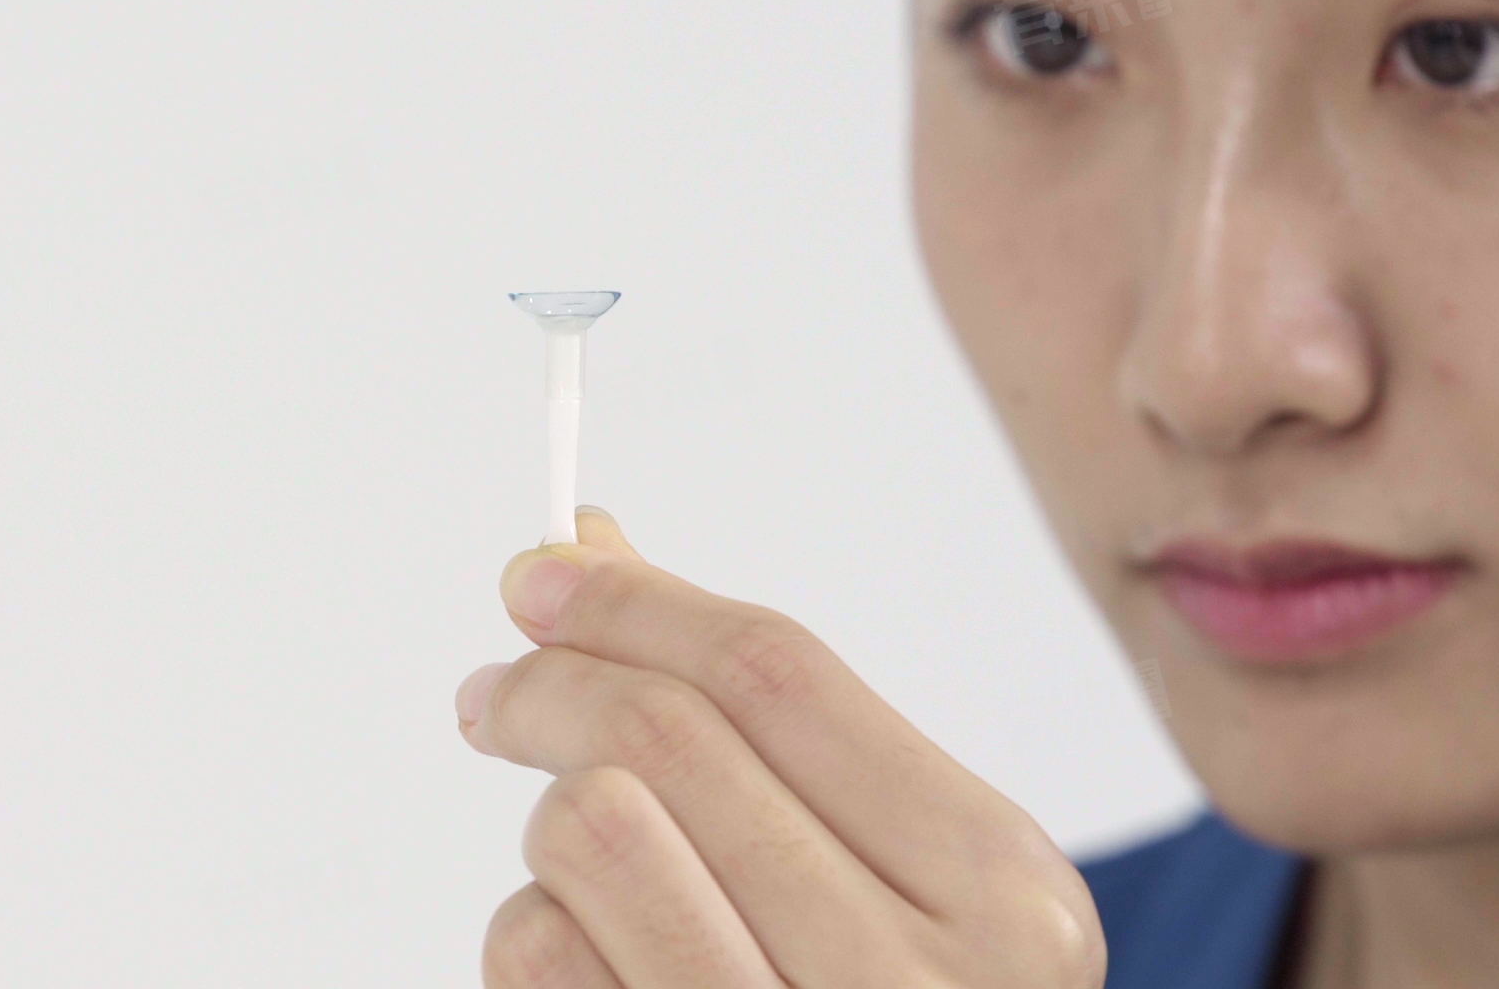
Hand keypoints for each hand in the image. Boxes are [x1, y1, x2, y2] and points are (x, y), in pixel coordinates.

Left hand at [457, 508, 1104, 987]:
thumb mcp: (902, 869)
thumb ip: (768, 718)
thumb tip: (594, 553)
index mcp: (1002, 892)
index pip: (778, 673)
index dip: (638, 600)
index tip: (544, 572)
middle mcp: (914, 987)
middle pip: (665, 741)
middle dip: (550, 683)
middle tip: (496, 691)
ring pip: (588, 835)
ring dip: (552, 821)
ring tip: (580, 851)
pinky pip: (535, 955)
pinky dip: (534, 930)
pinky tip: (587, 954)